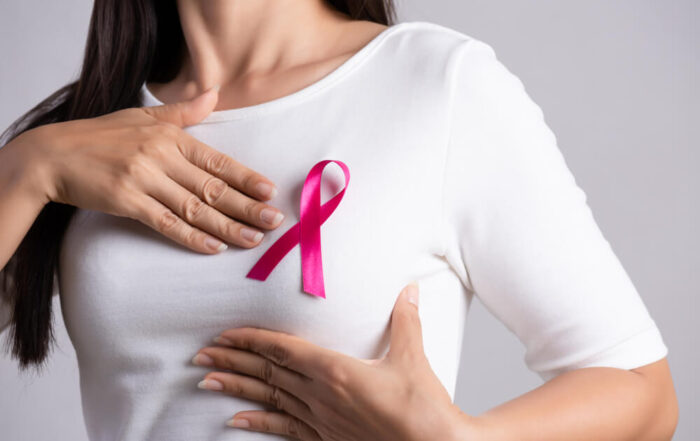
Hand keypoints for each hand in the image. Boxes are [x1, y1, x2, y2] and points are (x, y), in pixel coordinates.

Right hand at [21, 86, 284, 252]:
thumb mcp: (143, 117)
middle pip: (213, 187)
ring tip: (253, 240)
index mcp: (171, 137)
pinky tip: (213, 248)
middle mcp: (161, 156)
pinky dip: (191, 237)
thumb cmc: (100, 136)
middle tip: (274, 222)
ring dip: (227, 227)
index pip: (218, 161)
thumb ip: (183, 112)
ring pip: (195, 208)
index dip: (246, 178)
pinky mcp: (127, 201)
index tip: (270, 193)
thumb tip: (214, 94)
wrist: (52, 155)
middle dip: (247, 207)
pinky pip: (166, 223)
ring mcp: (144, 179)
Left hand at [191, 283, 470, 440]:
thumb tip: (408, 288)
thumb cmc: (422, 407)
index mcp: (336, 370)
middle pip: (267, 372)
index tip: (225, 334)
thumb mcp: (412, 356)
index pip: (283, 350)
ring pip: (269, 398)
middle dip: (232, 360)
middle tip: (200, 353)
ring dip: (236, 386)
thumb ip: (405, 319)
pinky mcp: (326, 438)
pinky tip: (235, 420)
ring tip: (206, 379)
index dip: (251, 340)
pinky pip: (284, 429)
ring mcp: (320, 419)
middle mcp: (320, 395)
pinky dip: (258, 423)